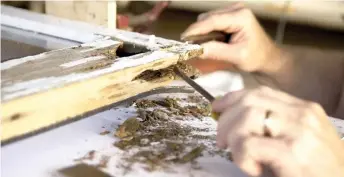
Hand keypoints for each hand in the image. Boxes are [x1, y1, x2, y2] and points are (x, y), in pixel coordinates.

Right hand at [181, 3, 281, 72]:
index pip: (212, 20)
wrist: (268, 57)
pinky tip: (212, 41)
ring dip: (203, 32)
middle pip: (207, 18)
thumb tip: (195, 49)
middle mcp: (236, 9)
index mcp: (240, 16)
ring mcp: (233, 10)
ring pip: (207, 19)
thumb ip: (216, 51)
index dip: (195, 30)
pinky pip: (211, 21)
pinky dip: (208, 32)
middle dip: (199, 32)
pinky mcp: (230, 15)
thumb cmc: (256, 57)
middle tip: (194, 48)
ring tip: (207, 46)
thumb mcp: (236, 56)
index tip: (183, 39)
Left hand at [212, 86, 343, 176]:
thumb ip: (271, 125)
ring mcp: (300, 131)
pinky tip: (254, 170)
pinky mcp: (293, 152)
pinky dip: (241, 158)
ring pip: (247, 117)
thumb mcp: (296, 140)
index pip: (258, 92)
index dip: (231, 98)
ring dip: (233, 138)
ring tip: (241, 158)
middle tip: (221, 141)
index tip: (217, 108)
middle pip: (248, 102)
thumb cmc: (314, 170)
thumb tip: (230, 118)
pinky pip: (248, 145)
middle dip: (225, 120)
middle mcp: (303, 114)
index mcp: (303, 109)